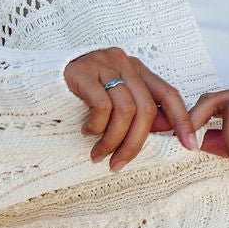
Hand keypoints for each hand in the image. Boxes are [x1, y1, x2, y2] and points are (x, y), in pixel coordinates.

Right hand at [64, 49, 198, 170]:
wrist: (38, 79)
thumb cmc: (80, 95)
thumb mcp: (115, 101)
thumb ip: (139, 112)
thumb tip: (168, 130)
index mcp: (137, 69)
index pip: (169, 94)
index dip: (182, 120)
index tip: (190, 146)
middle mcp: (124, 63)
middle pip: (146, 109)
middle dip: (135, 143)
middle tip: (118, 165)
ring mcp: (103, 64)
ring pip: (125, 110)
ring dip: (113, 140)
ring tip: (99, 154)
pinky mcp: (82, 72)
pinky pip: (102, 106)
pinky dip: (97, 126)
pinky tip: (86, 131)